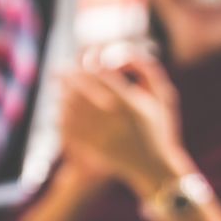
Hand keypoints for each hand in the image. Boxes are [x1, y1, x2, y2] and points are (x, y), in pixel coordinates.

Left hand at [58, 45, 187, 194]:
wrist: (153, 166)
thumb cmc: (159, 127)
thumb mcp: (162, 95)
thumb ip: (145, 68)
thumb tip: (117, 54)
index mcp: (130, 103)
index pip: (100, 75)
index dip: (88, 62)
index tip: (83, 57)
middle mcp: (113, 119)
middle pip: (81, 89)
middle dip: (67, 76)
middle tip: (58, 70)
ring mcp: (99, 135)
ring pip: (71, 108)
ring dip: (61, 95)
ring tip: (58, 87)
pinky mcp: (90, 148)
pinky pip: (68, 128)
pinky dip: (61, 115)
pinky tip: (59, 108)